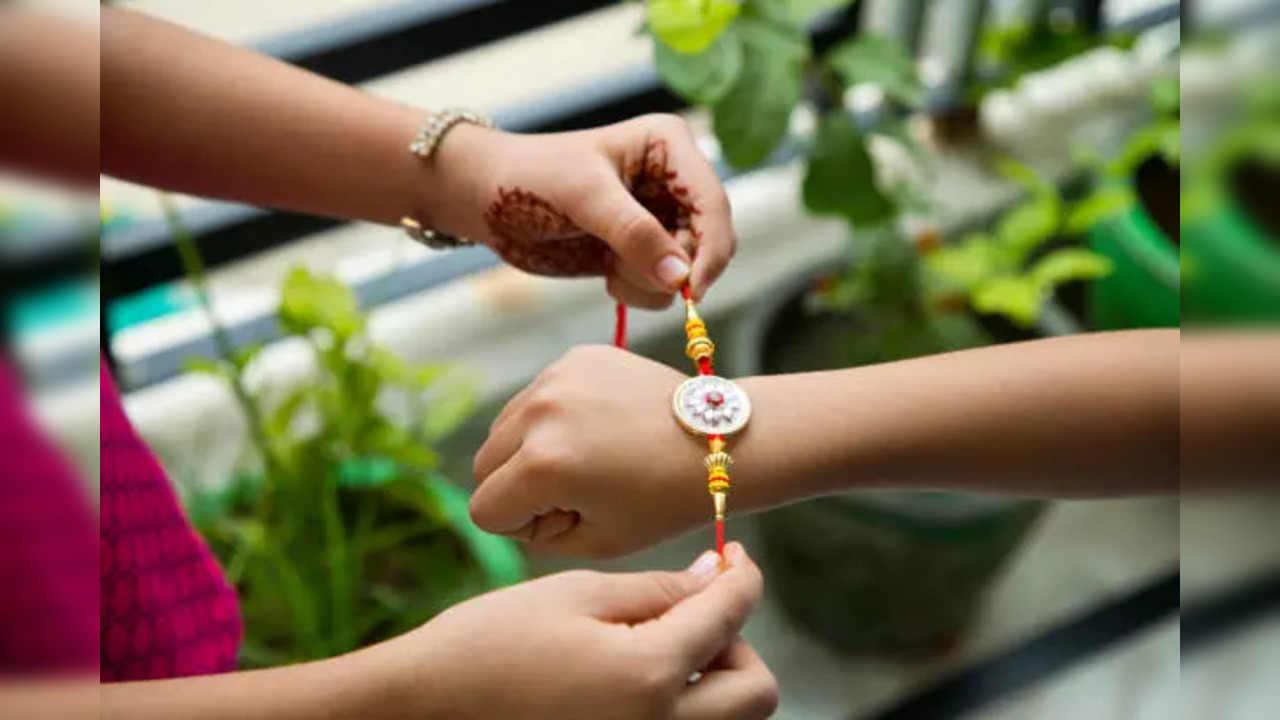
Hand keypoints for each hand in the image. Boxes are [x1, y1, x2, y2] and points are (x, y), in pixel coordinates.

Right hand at [371, 544, 776, 719]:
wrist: (426, 706)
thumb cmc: (490, 641)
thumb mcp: (575, 595)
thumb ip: (655, 590)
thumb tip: (716, 575)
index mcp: (649, 674)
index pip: (732, 616)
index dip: (744, 577)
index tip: (736, 558)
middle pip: (754, 691)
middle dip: (737, 642)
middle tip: (695, 612)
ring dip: (717, 677)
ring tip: (663, 644)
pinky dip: (684, 703)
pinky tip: (640, 673)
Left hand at [426, 114, 734, 306]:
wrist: (484, 199)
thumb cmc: (529, 179)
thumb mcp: (584, 199)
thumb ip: (635, 234)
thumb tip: (680, 277)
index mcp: (669, 147)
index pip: (713, 203)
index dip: (711, 249)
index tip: (690, 290)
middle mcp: (674, 180)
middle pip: (710, 241)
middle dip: (674, 267)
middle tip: (626, 271)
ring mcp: (660, 217)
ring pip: (689, 270)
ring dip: (652, 282)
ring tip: (610, 267)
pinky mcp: (643, 249)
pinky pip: (665, 285)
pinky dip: (641, 290)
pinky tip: (608, 274)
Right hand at [471, 345, 715, 558]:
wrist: (718, 441)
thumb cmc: (664, 501)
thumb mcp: (595, 544)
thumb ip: (535, 538)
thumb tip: (512, 509)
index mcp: (542, 465)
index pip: (483, 510)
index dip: (522, 526)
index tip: (568, 518)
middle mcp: (538, 413)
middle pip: (484, 465)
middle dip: (518, 486)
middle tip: (577, 491)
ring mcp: (555, 377)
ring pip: (504, 428)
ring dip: (530, 449)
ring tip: (589, 458)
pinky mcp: (574, 358)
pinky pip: (535, 398)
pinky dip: (554, 418)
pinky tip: (600, 428)